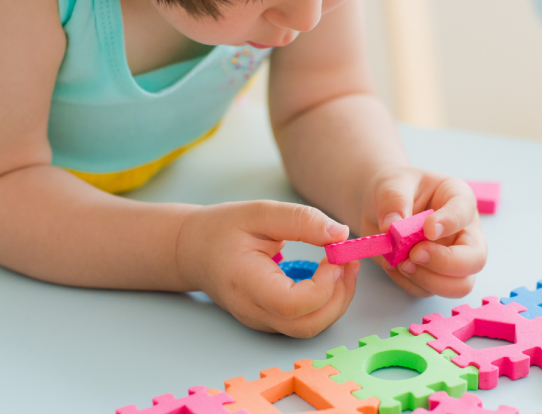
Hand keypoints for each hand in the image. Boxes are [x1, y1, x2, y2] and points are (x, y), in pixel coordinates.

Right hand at [176, 200, 360, 337]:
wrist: (193, 251)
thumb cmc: (222, 230)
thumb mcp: (260, 213)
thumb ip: (300, 220)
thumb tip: (340, 234)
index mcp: (246, 283)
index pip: (292, 304)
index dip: (323, 285)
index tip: (334, 256)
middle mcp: (253, 311)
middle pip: (307, 325)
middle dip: (339, 297)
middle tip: (348, 262)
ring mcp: (261, 320)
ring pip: (309, 328)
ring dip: (336, 301)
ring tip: (342, 267)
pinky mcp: (270, 320)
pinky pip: (304, 322)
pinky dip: (325, 303)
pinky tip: (328, 276)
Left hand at [361, 167, 487, 297]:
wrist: (378, 206)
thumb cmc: (394, 189)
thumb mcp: (391, 184)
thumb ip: (393, 201)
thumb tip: (392, 226)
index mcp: (458, 199)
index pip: (465, 212)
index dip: (450, 222)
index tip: (428, 229)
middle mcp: (463, 231)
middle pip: (476, 259)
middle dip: (446, 263)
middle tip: (414, 253)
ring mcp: (451, 257)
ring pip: (458, 285)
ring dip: (427, 279)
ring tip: (400, 262)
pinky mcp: (432, 275)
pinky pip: (427, 291)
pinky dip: (408, 283)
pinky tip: (393, 265)